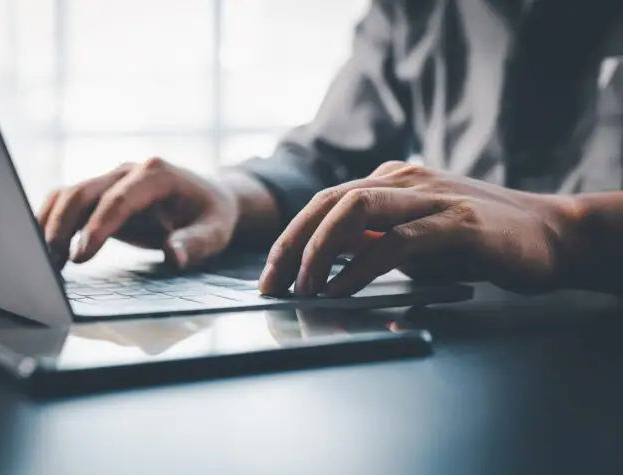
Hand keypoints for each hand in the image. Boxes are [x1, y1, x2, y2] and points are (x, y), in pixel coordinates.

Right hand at [38, 158, 239, 268]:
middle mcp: (128, 172)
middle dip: (62, 226)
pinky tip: (48, 251)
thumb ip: (195, 243)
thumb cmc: (212, 216)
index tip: (81, 256)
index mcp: (156, 174)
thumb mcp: (215, 231)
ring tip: (44, 260)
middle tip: (52, 262)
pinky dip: (53, 223)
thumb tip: (173, 254)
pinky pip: (68, 203)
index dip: (97, 227)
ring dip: (51, 224)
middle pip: (83, 191)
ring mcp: (111, 180)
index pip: (118, 199)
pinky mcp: (100, 195)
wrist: (209, 198)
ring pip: (68, 194)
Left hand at [258, 161, 576, 296]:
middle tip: (271, 284)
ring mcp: (432, 197)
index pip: (325, 201)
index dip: (291, 237)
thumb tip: (326, 264)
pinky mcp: (458, 224)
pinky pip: (394, 241)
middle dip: (292, 243)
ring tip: (302, 288)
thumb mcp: (417, 240)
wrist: (554, 236)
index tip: (270, 275)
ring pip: (355, 209)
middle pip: (328, 200)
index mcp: (392, 179)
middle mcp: (406, 180)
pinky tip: (340, 290)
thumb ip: (375, 241)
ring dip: (319, 250)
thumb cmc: (481, 243)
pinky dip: (359, 266)